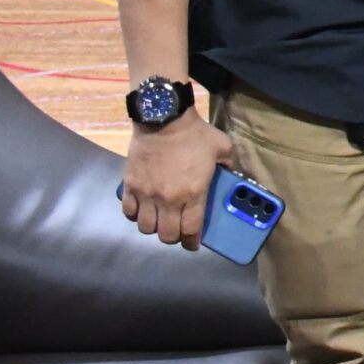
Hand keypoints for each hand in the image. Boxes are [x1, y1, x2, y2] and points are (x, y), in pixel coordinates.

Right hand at [122, 110, 233, 248]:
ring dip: (154, 228)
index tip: (193, 244)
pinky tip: (143, 210)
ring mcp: (147, 194)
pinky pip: (129, 212)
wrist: (164, 119)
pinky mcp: (131, 186)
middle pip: (167, 235)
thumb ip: (231, 165)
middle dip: (174, 238)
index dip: (192, 242)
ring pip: (146, 228)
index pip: (191, 230)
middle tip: (177, 231)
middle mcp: (169, 199)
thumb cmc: (196, 134)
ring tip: (160, 220)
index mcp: (193, 193)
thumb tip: (234, 176)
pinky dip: (135, 215)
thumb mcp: (223, 148)